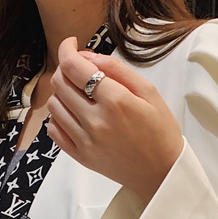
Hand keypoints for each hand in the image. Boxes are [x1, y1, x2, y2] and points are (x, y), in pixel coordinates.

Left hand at [46, 37, 183, 203]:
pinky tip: (74, 114)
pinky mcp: (82, 157)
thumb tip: (88, 57)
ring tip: (79, 94)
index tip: (71, 45)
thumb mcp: (150, 92)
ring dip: (61, 93)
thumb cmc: (161, 133)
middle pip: (60, 83)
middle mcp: (97, 122)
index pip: (74, 67)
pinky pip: (55, 131)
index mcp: (116, 102)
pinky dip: (58, 118)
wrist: (163, 174)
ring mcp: (87, 142)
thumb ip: (118, 70)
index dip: (67, 49)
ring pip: (54, 105)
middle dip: (66, 69)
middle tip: (79, 70)